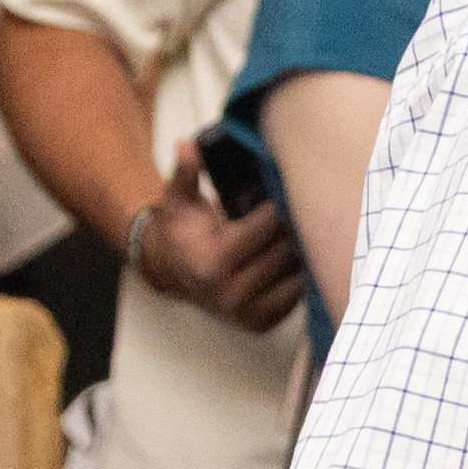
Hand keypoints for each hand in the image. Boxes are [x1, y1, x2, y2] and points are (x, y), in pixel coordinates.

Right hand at [129, 151, 302, 332]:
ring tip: (290, 234)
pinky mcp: (261, 323)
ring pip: (295, 273)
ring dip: (297, 251)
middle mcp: (230, 293)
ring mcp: (246, 313)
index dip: (273, 209)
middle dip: (288, 229)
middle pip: (284, 251)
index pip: (266, 228)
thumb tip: (188, 145)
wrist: (170, 271)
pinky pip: (296, 294)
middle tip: (290, 212)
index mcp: (212, 262)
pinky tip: (288, 258)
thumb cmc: (180, 230)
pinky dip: (296, 275)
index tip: (274, 198)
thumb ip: (186, 173)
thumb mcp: (178, 200)